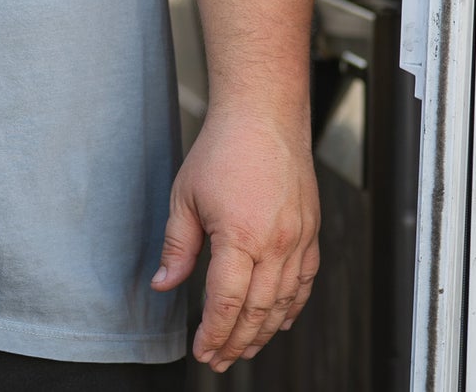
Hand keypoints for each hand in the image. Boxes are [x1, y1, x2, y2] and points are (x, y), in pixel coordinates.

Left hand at [149, 106, 318, 372]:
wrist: (263, 116)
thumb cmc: (223, 148)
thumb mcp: (185, 196)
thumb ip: (177, 245)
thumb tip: (164, 282)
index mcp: (240, 236)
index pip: (226, 302)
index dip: (213, 333)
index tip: (202, 350)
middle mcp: (276, 244)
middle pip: (257, 311)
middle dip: (236, 342)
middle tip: (218, 359)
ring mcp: (299, 240)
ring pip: (284, 304)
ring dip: (263, 332)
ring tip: (243, 347)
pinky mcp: (311, 233)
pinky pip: (305, 283)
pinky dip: (292, 307)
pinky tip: (279, 319)